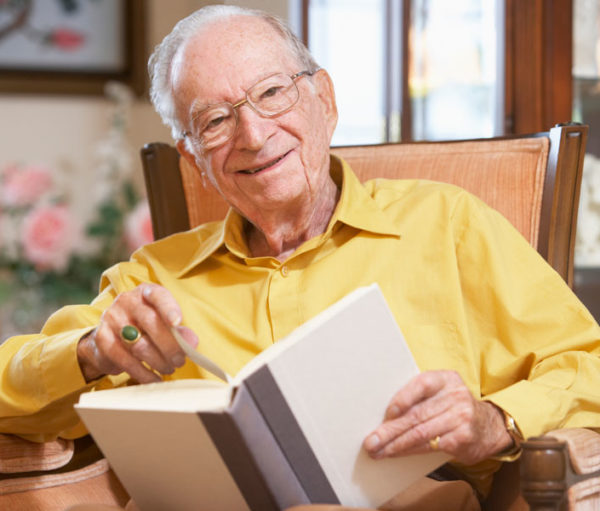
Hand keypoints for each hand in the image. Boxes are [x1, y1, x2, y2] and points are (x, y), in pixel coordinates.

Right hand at [77, 284, 197, 382]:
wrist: (109, 338)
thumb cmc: (144, 327)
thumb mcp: (162, 323)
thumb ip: (178, 331)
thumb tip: (191, 342)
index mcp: (145, 292)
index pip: (157, 295)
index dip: (168, 307)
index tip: (177, 322)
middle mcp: (127, 301)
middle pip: (150, 323)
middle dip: (170, 345)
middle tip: (181, 360)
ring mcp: (112, 318)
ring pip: (138, 344)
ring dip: (158, 361)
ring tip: (170, 368)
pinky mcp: (102, 339)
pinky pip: (125, 360)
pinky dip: (143, 373)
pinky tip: (155, 379)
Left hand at [363, 370, 512, 464]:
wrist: (488, 427)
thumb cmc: (453, 408)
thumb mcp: (441, 393)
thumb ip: (419, 396)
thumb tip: (384, 414)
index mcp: (446, 378)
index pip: (421, 384)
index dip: (402, 398)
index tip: (386, 414)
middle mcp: (455, 395)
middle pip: (417, 414)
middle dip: (390, 430)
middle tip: (371, 441)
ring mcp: (461, 416)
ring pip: (421, 432)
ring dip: (396, 444)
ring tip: (378, 450)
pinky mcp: (463, 437)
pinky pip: (431, 446)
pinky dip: (410, 451)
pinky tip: (397, 454)